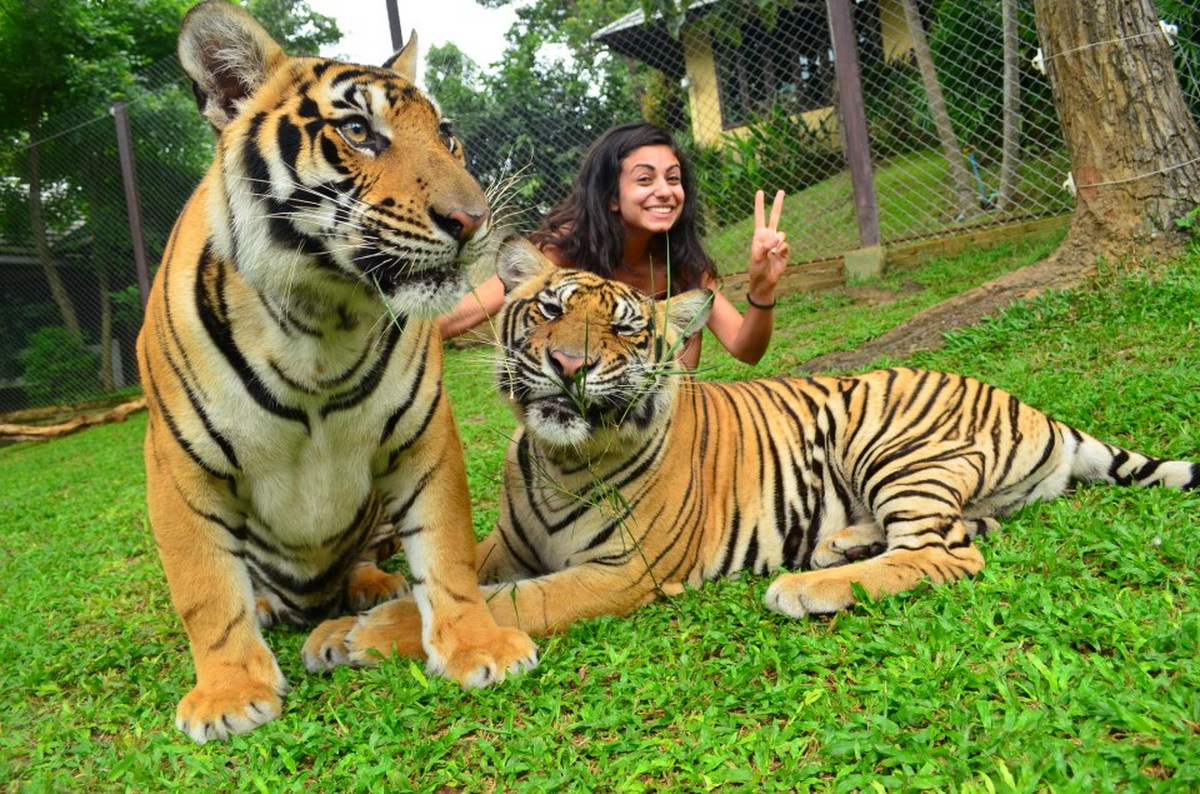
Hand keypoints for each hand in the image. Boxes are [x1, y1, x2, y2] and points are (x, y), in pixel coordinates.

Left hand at [748, 189, 788, 304]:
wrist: (765, 281)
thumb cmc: (757, 269)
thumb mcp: (756, 258)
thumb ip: (764, 246)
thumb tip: (775, 238)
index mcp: (759, 235)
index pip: (760, 217)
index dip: (760, 205)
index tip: (760, 192)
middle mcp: (769, 236)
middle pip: (775, 217)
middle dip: (778, 204)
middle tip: (781, 191)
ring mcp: (778, 243)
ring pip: (782, 234)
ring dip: (777, 242)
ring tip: (772, 252)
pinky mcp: (785, 251)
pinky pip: (786, 245)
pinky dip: (781, 250)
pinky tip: (777, 256)